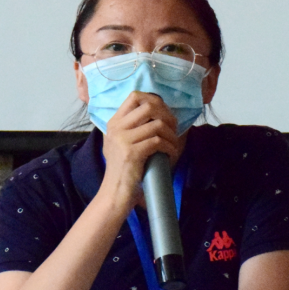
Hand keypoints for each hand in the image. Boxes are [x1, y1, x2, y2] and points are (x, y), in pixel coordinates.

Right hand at [100, 91, 181, 211]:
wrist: (114, 192)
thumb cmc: (123, 170)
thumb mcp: (121, 143)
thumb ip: (132, 128)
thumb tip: (158, 114)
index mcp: (114, 122)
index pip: (135, 97)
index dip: (154, 100)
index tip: (164, 114)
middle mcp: (116, 127)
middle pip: (149, 106)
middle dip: (167, 116)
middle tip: (173, 129)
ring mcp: (122, 139)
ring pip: (157, 124)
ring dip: (171, 135)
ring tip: (173, 144)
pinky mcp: (131, 153)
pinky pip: (158, 141)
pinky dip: (169, 147)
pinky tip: (170, 154)